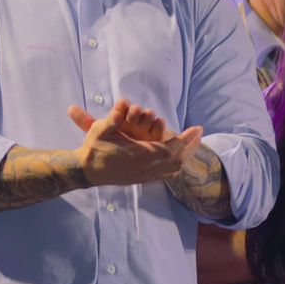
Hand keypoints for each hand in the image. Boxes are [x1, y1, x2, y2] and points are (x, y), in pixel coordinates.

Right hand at [67, 99, 201, 186]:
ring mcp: (144, 176)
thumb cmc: (93, 149)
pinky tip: (177, 160)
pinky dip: (174, 166)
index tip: (198, 128)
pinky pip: (165, 175)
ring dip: (184, 156)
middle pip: (178, 160)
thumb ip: (114, 117)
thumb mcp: (101, 130)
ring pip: (173, 169)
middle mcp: (146, 168)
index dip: (186, 138)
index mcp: (140, 156)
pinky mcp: (140, 180)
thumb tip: (124, 103)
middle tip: (199, 134)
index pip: (171, 147)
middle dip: (190, 147)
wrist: (86, 171)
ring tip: (192, 145)